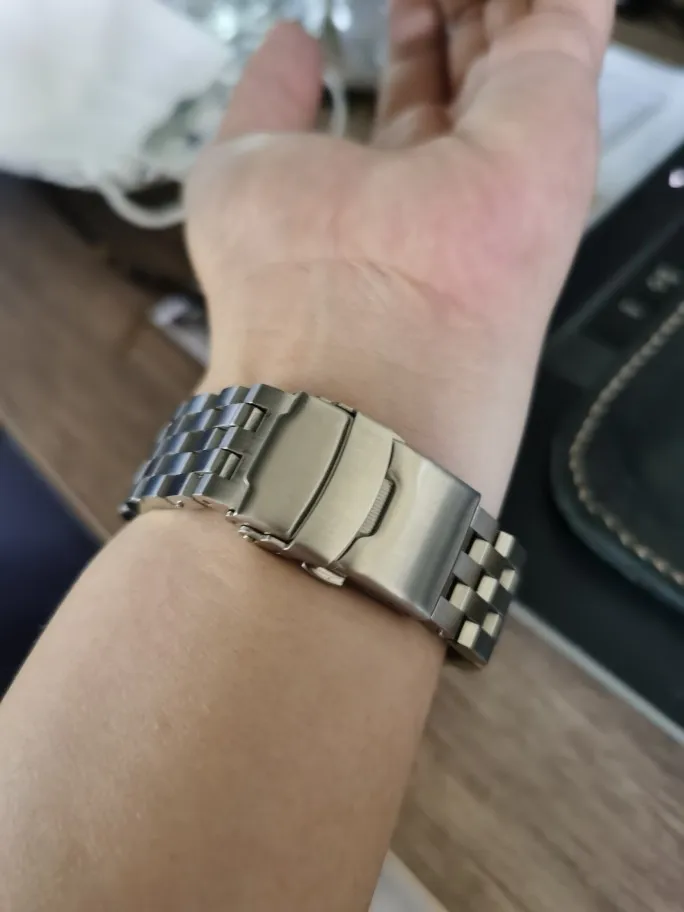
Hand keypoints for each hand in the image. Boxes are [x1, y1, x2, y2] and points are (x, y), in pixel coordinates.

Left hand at [186, 0, 612, 510]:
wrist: (357, 364)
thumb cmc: (285, 288)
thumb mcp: (241, 172)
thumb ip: (269, 104)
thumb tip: (293, 44)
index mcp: (393, 191)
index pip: (416, 93)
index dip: (414, 38)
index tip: (403, 2)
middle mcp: (456, 176)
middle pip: (474, 63)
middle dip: (458, 14)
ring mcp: (508, 150)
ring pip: (518, 37)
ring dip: (493, 2)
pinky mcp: (553, 121)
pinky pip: (561, 21)